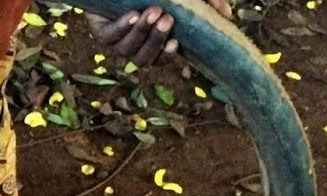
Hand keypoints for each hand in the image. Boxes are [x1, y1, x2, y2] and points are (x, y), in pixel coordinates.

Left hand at [87, 0, 233, 67]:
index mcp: (154, 44)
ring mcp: (117, 42)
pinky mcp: (101, 32)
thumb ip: (207, 3)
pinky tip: (133, 15)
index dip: (167, 56)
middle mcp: (135, 47)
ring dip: (141, 32)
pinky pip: (109, 37)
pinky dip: (121, 27)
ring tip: (153, 11)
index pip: (161, 60)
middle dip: (156, 40)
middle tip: (167, 19)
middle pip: (144, 59)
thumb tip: (226, 16)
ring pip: (127, 50)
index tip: (177, 42)